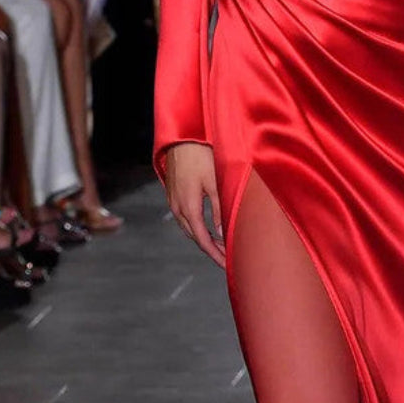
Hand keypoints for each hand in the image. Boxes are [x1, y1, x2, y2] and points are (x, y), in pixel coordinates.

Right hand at [165, 142, 224, 267]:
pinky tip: (210, 227)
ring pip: (190, 228)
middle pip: (195, 237)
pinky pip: (186, 218)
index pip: (203, 239)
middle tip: (230, 257)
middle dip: (212, 249)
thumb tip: (222, 233)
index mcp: (188, 207)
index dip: (216, 254)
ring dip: (205, 239)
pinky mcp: (174, 195)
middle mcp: (177, 208)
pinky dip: (199, 228)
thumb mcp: (216, 182)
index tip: (228, 265)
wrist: (181, 138)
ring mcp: (173, 201)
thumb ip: (220, 209)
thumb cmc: (200, 155)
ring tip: (223, 245)